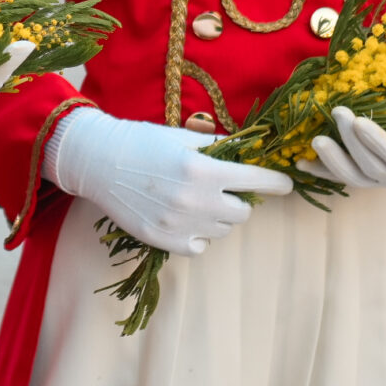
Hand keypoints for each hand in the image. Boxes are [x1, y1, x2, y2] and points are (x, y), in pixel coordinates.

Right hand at [47, 107, 292, 254]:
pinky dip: (199, 235)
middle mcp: (195, 199)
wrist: (99, 161)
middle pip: (243, 212)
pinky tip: (187, 219)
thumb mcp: (184, 138)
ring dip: (219, 216)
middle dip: (239, 199)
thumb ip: (220, 149)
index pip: (255, 180)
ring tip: (198, 200)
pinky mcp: (163, 240)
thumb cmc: (143, 141)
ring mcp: (179, 223)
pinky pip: (201, 247)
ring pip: (223, 230)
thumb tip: (253, 155)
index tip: (286, 184)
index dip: (276, 183)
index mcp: (203, 169)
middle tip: (224, 188)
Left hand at [307, 109, 385, 194]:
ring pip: (355, 178)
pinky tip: (300, 163)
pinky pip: (343, 178)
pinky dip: (321, 171)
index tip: (358, 121)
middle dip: (352, 141)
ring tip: (315, 140)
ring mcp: (385, 182)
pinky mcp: (370, 178)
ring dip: (333, 160)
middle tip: (337, 112)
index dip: (378, 142)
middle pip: (373, 167)